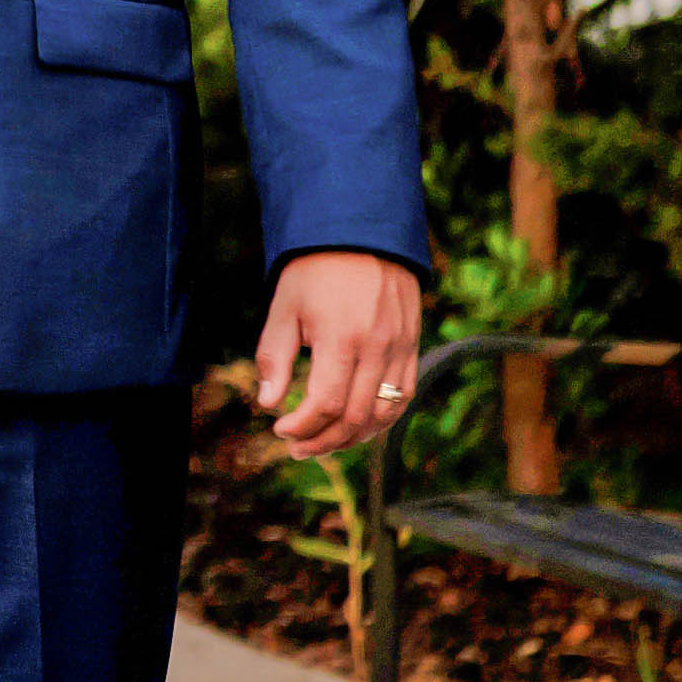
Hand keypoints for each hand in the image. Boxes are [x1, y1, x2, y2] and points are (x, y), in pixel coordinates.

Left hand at [254, 250, 423, 457]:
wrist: (362, 233)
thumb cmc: (314, 270)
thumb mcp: (284, 307)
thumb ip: (275, 358)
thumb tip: (268, 404)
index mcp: (341, 338)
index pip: (325, 404)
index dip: (302, 427)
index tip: (279, 429)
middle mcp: (377, 347)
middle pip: (355, 417)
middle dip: (324, 441)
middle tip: (297, 448)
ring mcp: (400, 348)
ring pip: (384, 414)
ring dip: (353, 438)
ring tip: (324, 444)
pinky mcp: (412, 345)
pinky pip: (403, 396)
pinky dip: (381, 420)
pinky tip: (357, 426)